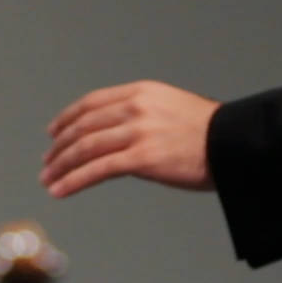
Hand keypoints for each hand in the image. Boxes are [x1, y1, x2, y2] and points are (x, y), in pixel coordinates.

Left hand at [41, 80, 219, 196]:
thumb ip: (142, 116)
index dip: (67, 119)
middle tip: (47, 162)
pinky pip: (97, 170)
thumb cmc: (209, 133)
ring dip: (61, 166)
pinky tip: (60, 190)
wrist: (234, 144)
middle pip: (84, 126)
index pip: (92, 103)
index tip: (54, 132)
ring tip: (48, 179)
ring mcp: (138, 132)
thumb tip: (117, 136)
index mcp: (141, 92)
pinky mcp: (142, 158)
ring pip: (85, 149)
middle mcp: (136, 108)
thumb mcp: (170, 110)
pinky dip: (73, 181)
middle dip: (60, 147)